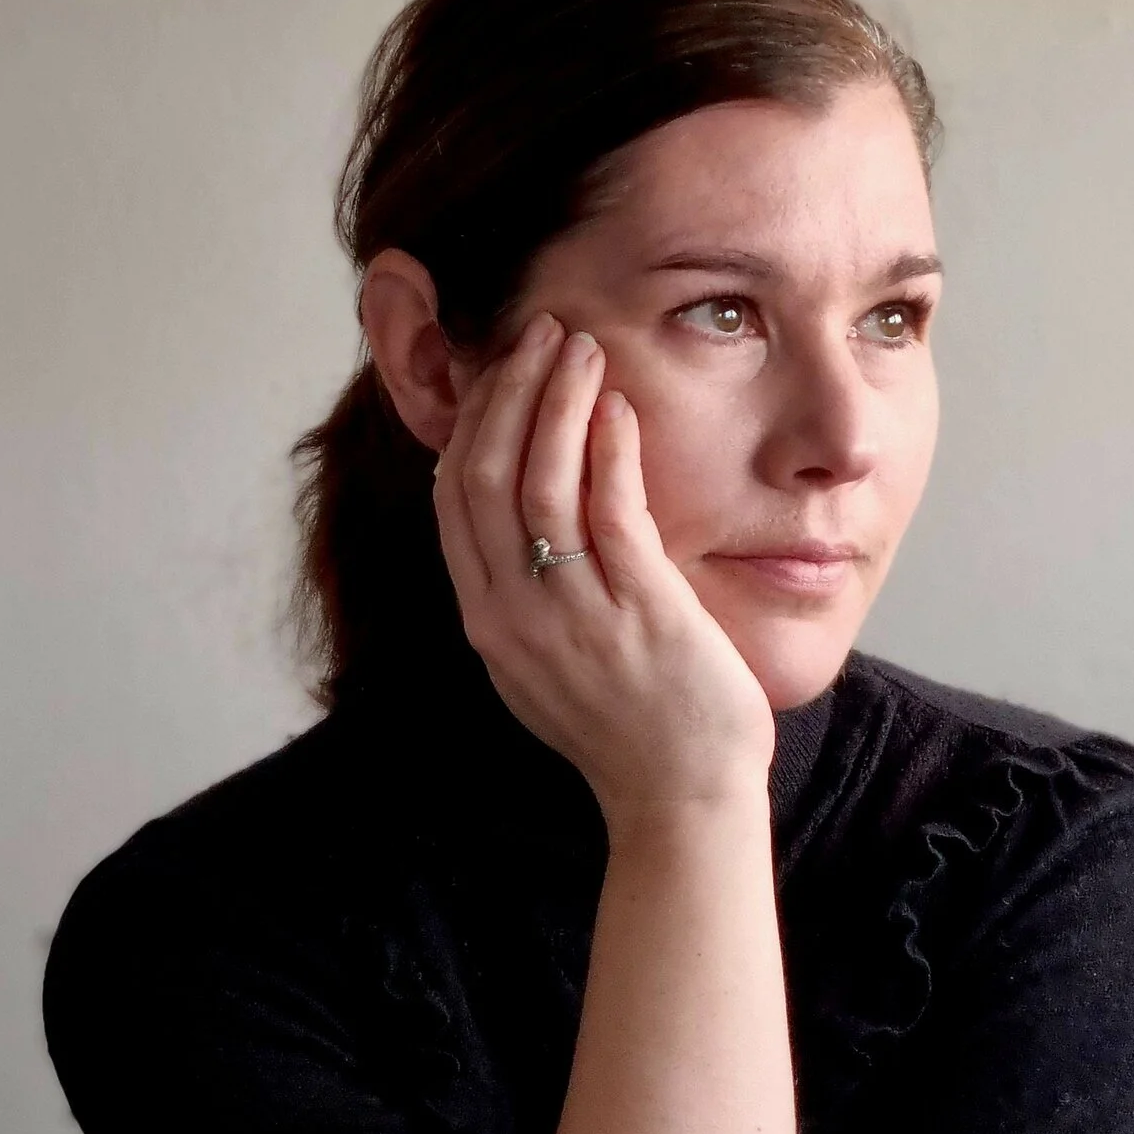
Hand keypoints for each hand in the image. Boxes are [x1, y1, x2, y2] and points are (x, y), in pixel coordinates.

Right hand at [434, 313, 776, 828]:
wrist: (680, 800)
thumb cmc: (631, 727)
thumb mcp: (549, 660)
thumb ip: (529, 592)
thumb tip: (527, 513)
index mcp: (487, 623)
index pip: (453, 498)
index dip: (472, 421)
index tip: (500, 369)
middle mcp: (514, 617)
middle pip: (483, 474)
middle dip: (507, 390)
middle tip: (541, 333)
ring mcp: (571, 617)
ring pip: (538, 481)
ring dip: (556, 400)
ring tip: (580, 346)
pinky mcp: (636, 614)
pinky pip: (609, 510)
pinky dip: (608, 446)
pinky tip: (619, 405)